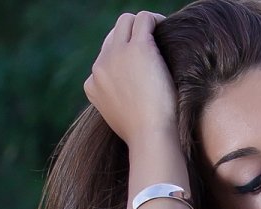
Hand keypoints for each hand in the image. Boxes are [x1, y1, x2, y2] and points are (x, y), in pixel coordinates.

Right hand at [85, 11, 178, 145]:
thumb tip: (133, 99)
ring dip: (143, 24)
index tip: (143, 65)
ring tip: (160, 34)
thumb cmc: (145, 137)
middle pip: (113, 36)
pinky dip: (155, 20)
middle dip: (131, 36)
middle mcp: (100, 66)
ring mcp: (116, 55)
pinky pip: (144, 19)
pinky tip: (167, 29)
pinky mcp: (137, 48)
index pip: (105, 59)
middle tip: (153, 44)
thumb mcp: (123, 121)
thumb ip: (120, 105)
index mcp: (93, 84)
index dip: (125, 58)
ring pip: (126, 21)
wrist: (150, 137)